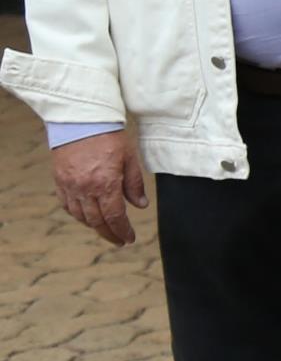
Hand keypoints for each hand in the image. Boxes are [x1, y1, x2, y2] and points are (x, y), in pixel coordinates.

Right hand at [50, 130, 147, 245]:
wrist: (80, 120)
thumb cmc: (109, 136)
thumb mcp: (130, 158)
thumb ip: (134, 184)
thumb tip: (140, 206)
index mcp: (105, 184)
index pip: (115, 216)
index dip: (122, 230)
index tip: (129, 238)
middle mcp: (85, 188)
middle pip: (97, 221)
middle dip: (109, 234)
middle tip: (120, 240)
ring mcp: (70, 185)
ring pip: (80, 216)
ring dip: (94, 226)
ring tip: (106, 229)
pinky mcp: (59, 180)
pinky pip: (67, 205)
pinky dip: (77, 214)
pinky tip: (86, 215)